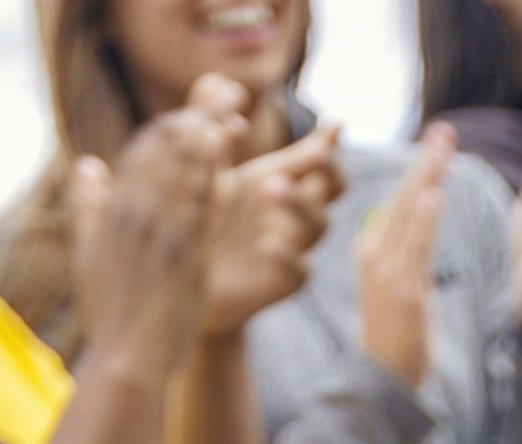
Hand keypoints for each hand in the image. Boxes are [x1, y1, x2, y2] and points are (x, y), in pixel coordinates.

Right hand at [72, 74, 248, 379]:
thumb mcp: (89, 254)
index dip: (167, 129)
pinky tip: (226, 155)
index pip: (140, 155)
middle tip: (221, 100)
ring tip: (229, 113)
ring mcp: (157, 235)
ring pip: (181, 172)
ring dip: (206, 139)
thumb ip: (89, 207)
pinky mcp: (182, 257)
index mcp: (111, 212)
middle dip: (192, 121)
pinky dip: (211, 177)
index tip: (189, 114)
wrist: (126, 361)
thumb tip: (88, 166)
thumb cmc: (111, 315)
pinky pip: (198, 207)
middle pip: (163, 153)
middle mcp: (132, 216)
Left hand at [205, 125, 344, 338]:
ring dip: (301, 202)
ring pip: (320, 224)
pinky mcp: (282, 282)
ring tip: (271, 187)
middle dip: (330, 169)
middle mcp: (292, 212)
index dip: (330, 142)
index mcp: (280, 179)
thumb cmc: (197, 217)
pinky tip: (267, 244)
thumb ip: (210, 123)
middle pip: (333, 188)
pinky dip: (289, 256)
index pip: (316, 158)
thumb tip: (223, 83)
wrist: (185, 277)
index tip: (336, 125)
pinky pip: (301, 270)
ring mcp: (292, 246)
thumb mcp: (200, 166)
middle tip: (316, 153)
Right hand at [356, 126, 455, 391]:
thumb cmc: (393, 334)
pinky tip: (432, 195)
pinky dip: (423, 220)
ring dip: (427, 179)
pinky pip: (415, 248)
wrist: (382, 378)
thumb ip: (402, 252)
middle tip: (444, 131)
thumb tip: (416, 222)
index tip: (438, 145)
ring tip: (443, 149)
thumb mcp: (392, 284)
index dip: (418, 172)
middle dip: (425, 163)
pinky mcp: (404, 292)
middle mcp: (374, 254)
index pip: (396, 201)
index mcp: (370, 249)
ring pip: (408, 215)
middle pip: (402, 198)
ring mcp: (387, 272)